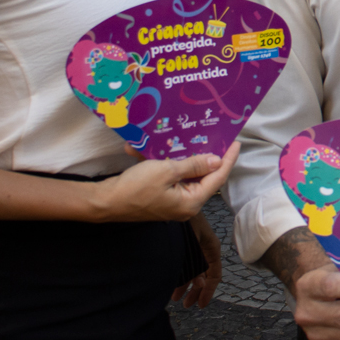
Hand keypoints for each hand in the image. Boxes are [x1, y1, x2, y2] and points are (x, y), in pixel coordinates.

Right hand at [90, 141, 237, 222]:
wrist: (105, 201)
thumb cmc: (135, 188)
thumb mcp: (167, 171)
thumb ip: (194, 165)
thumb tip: (217, 161)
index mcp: (191, 202)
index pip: (217, 178)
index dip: (227, 159)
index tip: (235, 142)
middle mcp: (185, 204)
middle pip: (203, 176)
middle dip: (206, 155)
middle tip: (214, 135)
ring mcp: (172, 201)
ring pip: (185, 174)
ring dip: (182, 156)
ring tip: (188, 137)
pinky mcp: (161, 196)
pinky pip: (169, 176)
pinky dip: (164, 162)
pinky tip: (152, 148)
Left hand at [172, 213, 223, 308]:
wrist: (169, 199)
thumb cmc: (183, 218)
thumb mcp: (193, 242)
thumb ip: (196, 264)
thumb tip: (198, 284)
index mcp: (210, 246)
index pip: (214, 274)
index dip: (209, 291)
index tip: (201, 305)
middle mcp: (203, 247)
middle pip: (203, 275)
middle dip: (195, 292)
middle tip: (186, 304)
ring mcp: (193, 244)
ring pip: (192, 270)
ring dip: (186, 285)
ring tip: (175, 297)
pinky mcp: (183, 241)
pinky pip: (184, 263)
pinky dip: (179, 275)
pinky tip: (171, 282)